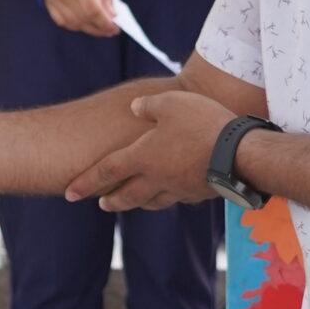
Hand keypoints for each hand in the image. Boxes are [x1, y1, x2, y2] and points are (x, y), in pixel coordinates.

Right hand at [43, 0, 117, 36]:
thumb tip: (111, 17)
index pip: (92, 9)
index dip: (104, 22)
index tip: (114, 28)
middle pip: (83, 18)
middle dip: (99, 28)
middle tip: (110, 30)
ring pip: (72, 22)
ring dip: (88, 28)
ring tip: (99, 28)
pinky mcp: (47, 0)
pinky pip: (61, 21)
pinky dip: (75, 25)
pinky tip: (85, 23)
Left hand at [65, 87, 227, 210]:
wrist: (239, 154)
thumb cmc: (202, 124)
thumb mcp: (170, 102)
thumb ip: (148, 105)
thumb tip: (134, 108)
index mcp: (142, 157)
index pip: (106, 171)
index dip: (86, 182)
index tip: (69, 193)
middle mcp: (156, 178)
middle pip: (127, 195)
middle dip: (112, 200)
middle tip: (101, 205)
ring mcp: (178, 188)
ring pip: (151, 201)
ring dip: (137, 203)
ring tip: (131, 203)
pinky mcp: (199, 192)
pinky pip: (176, 198)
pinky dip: (166, 198)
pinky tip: (169, 194)